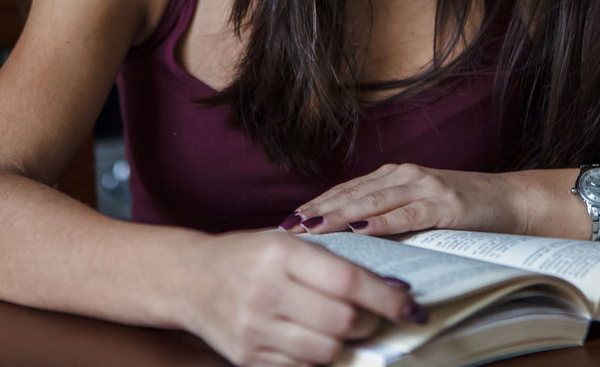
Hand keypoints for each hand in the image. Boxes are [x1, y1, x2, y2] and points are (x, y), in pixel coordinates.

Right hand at [178, 229, 423, 366]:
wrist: (191, 280)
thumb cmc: (247, 257)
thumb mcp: (285, 243)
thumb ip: (330, 263)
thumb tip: (388, 288)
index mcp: (280, 255)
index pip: (347, 281)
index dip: (385, 297)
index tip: (408, 304)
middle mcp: (266, 292)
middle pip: (342, 321)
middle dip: (369, 322)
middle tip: (373, 315)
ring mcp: (255, 329)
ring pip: (326, 349)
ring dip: (345, 342)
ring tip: (342, 327)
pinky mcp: (248, 358)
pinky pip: (302, 366)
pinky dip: (317, 355)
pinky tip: (314, 338)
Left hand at [284, 164, 519, 236]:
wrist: (511, 202)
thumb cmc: (464, 211)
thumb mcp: (419, 209)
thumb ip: (389, 216)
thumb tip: (348, 240)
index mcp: (395, 176)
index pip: (346, 190)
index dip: (317, 204)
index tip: (289, 220)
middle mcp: (405, 175)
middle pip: (352, 193)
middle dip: (318, 211)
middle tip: (290, 227)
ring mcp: (424, 186)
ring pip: (373, 201)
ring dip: (340, 214)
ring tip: (314, 228)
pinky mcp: (444, 204)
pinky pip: (406, 214)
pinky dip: (382, 222)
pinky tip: (361, 230)